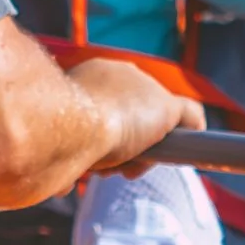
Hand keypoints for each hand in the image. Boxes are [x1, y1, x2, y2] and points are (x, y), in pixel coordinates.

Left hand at [67, 57, 205, 176]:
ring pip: (94, 145)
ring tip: (102, 165)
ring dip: (104, 163)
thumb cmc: (120, 116)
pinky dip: (76, 169)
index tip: (151, 151)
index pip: (141, 106)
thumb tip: (197, 126)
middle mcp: (86, 87)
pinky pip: (67, 157)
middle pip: (118, 128)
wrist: (70, 131)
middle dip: (127, 152)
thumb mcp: (169, 109)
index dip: (152, 134)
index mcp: (113, 73)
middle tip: (127, 164)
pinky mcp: (47, 135)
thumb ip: (187, 114)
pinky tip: (80, 171)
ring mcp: (64, 110)